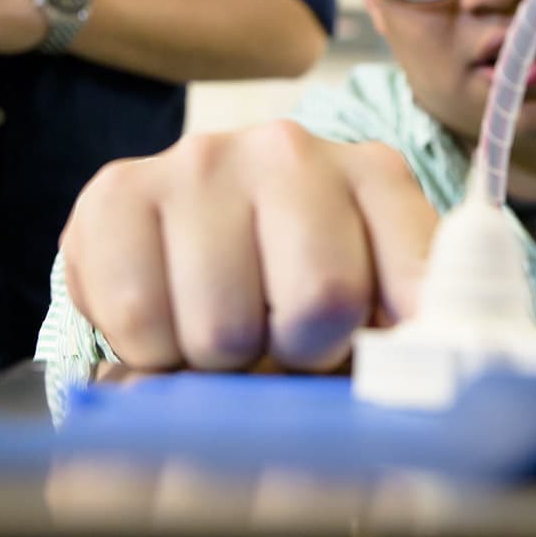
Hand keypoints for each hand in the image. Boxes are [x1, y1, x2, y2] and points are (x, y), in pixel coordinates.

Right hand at [62, 122, 438, 371]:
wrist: (173, 239)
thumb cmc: (287, 282)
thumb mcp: (368, 298)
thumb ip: (403, 333)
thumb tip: (416, 386)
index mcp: (375, 173)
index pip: (415, 289)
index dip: (384, 352)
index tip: (357, 358)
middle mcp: (291, 149)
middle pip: (320, 304)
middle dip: (296, 357)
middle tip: (276, 343)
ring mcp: (203, 160)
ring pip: (223, 328)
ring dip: (219, 364)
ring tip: (220, 332)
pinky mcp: (119, 187)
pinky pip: (140, 318)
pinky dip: (151, 352)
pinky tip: (166, 321)